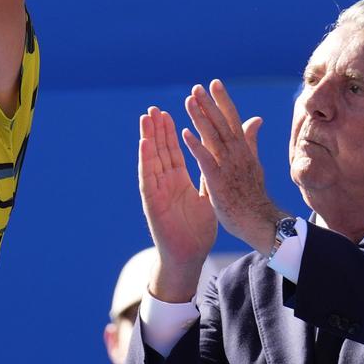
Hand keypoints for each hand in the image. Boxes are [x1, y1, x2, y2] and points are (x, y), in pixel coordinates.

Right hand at [137, 105, 215, 301]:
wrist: (191, 255)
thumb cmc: (198, 230)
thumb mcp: (208, 195)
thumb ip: (211, 173)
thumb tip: (219, 156)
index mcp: (178, 180)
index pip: (172, 150)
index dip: (169, 132)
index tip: (167, 112)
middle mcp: (165, 182)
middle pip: (159, 150)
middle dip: (156, 129)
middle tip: (153, 108)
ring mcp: (157, 190)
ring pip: (151, 159)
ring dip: (148, 137)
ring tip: (146, 117)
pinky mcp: (152, 201)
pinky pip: (148, 176)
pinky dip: (145, 159)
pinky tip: (144, 143)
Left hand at [179, 79, 284, 252]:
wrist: (259, 222)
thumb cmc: (253, 194)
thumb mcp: (254, 163)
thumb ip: (251, 140)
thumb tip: (256, 119)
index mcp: (244, 150)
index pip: (232, 119)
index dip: (222, 101)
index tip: (213, 83)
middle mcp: (237, 154)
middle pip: (222, 124)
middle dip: (209, 104)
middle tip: (197, 87)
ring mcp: (228, 167)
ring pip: (213, 137)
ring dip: (201, 118)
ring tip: (189, 101)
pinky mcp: (219, 182)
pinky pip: (206, 160)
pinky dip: (196, 145)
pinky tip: (185, 133)